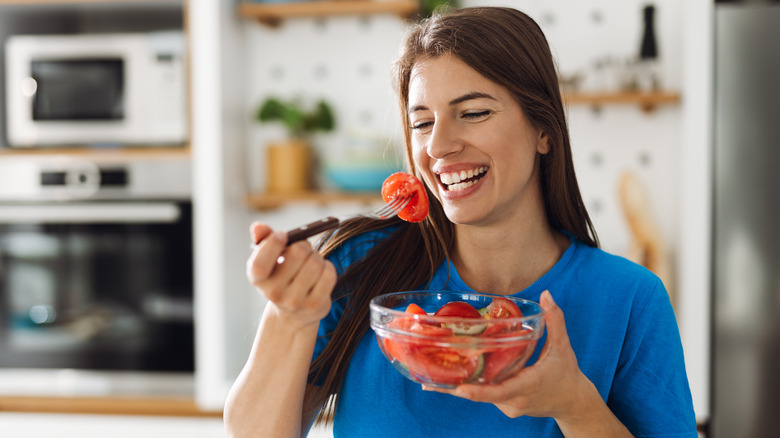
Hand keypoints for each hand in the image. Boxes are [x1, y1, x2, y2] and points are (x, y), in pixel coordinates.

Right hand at [246, 222, 336, 328]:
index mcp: (257, 279)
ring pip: (315, 263)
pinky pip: (328, 274)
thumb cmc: (280, 276)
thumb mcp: (269, 259)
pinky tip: (321, 270)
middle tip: (304, 246)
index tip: (283, 234)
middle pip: (297, 253)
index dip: (272, 245)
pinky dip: (328, 266)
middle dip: (304, 244)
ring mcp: (294, 302)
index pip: (260, 263)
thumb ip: (263, 239)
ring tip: (311, 261)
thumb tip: (258, 226)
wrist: (293, 312)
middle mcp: (273, 293)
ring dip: (317, 256)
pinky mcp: (314, 306)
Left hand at [424, 291, 596, 419]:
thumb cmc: (567, 375)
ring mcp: (508, 406)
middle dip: (455, 388)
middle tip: (427, 381)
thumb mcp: (563, 348)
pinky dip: (470, 387)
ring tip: (429, 379)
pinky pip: (485, 396)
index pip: (499, 391)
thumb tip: (546, 295)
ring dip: (459, 387)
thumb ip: (555, 320)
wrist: (573, 403)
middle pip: (481, 395)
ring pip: (480, 395)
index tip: (459, 388)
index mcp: (528, 386)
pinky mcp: (505, 406)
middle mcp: (514, 400)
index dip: (478, 391)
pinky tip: (450, 378)